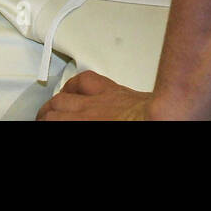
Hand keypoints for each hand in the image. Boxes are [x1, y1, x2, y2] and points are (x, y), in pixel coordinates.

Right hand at [36, 69, 151, 120]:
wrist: (168, 119)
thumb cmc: (142, 127)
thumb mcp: (101, 129)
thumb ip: (88, 123)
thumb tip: (80, 118)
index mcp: (85, 123)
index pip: (52, 121)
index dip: (44, 122)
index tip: (43, 124)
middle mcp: (88, 111)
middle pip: (54, 109)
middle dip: (45, 115)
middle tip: (43, 120)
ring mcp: (100, 99)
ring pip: (65, 94)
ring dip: (54, 101)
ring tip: (50, 107)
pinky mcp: (113, 90)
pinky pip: (86, 81)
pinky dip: (74, 84)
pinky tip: (71, 87)